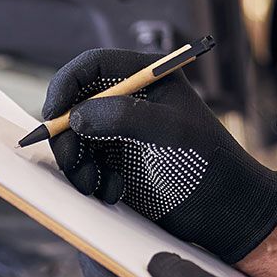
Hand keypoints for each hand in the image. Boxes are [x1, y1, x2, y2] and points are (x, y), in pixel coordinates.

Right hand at [44, 49, 276, 262]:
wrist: (222, 209)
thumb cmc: (207, 163)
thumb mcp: (170, 131)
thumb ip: (123, 117)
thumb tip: (76, 116)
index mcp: (146, 77)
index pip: (92, 66)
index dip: (66, 85)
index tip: (54, 115)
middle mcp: (128, 99)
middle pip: (73, 104)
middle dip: (67, 135)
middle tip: (72, 163)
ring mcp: (119, 130)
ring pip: (74, 138)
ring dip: (77, 164)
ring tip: (98, 186)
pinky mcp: (115, 160)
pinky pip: (84, 164)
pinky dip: (90, 180)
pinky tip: (114, 192)